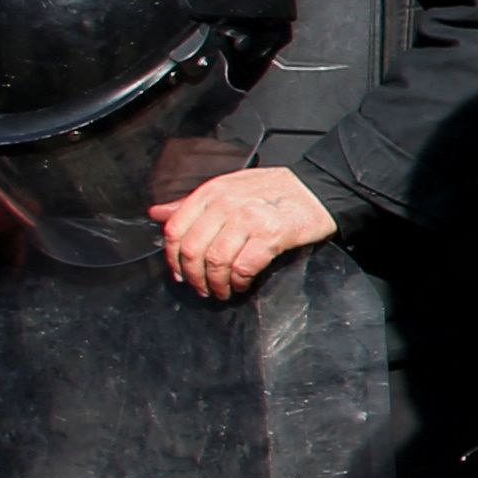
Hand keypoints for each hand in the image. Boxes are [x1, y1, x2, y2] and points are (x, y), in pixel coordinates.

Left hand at [153, 165, 335, 302]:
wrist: (319, 187)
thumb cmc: (276, 190)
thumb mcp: (229, 188)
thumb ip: (193, 203)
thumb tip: (157, 213)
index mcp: (212, 192)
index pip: (175, 229)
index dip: (172, 257)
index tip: (179, 272)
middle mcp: (226, 204)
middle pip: (192, 249)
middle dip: (194, 276)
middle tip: (201, 288)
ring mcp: (249, 219)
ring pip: (216, 261)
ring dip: (216, 283)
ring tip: (222, 290)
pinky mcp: (272, 235)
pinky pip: (243, 267)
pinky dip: (239, 281)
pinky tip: (242, 284)